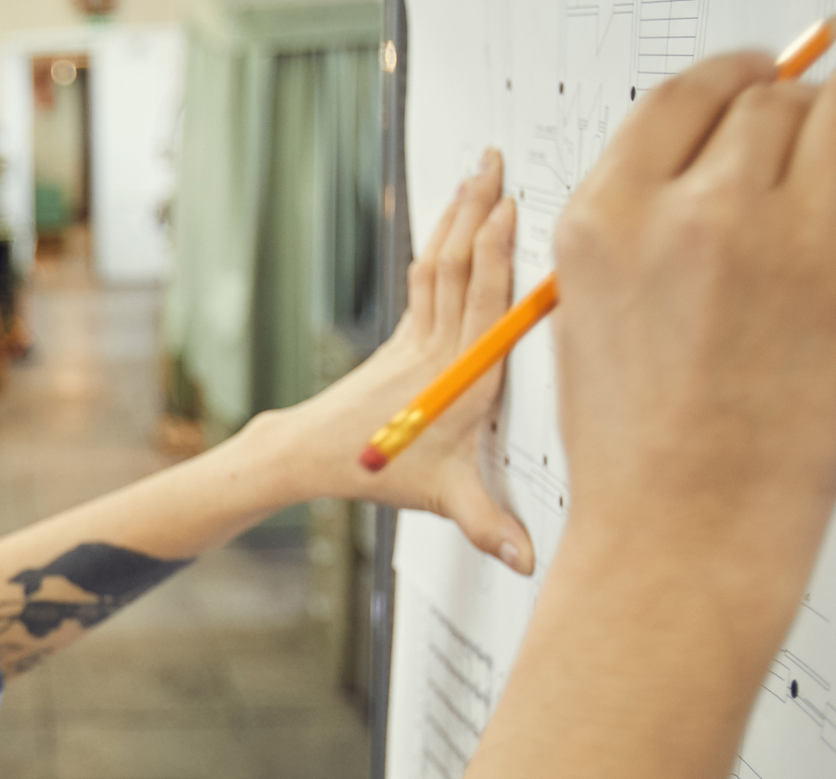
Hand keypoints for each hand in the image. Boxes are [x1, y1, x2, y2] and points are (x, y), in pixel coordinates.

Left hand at [277, 148, 534, 572]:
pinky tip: (454, 218)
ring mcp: (418, 336)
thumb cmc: (374, 473)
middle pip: (459, 263)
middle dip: (478, 209)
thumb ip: (488, 525)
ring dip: (459, 214)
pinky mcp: (405, 337)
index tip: (515, 205)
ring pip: (439, 262)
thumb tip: (529, 562)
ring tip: (478, 169)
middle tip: (495, 158)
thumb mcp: (442, 499)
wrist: (306, 456)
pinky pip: (427, 278)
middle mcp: (437, 346)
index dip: (497, 251)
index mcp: (457, 375)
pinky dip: (444, 241)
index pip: (482, 299)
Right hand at [554, 54, 835, 571]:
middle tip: (821, 128)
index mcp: (608, 220)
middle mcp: (693, 215)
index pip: (682, 95)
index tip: (759, 77)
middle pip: (771, 98)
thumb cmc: (639, 443)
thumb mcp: (590, 311)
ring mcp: (789, 237)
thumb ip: (642, 224)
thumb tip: (718, 159)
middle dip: (799, 109)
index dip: (732, 76)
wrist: (688, 529)